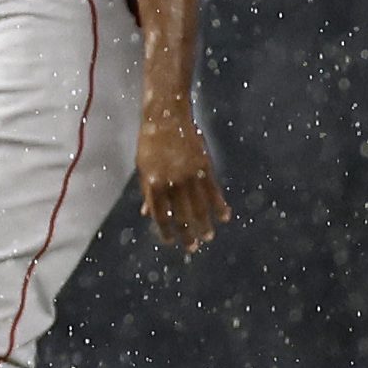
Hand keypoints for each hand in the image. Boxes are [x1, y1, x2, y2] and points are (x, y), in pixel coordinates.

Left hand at [137, 108, 230, 252]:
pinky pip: (214, 191)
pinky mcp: (205, 167)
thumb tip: (146, 213)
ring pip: (199, 206)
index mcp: (153, 183)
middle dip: (186, 233)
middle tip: (192, 248)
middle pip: (181, 214)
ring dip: (204, 224)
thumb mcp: (143, 168)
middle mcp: (172, 182)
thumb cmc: (150, 144)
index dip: (165, 230)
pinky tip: (224, 217)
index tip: (169, 241)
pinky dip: (220, 206)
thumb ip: (147, 191)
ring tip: (207, 237)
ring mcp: (189, 175)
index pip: (160, 214)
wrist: (166, 118)